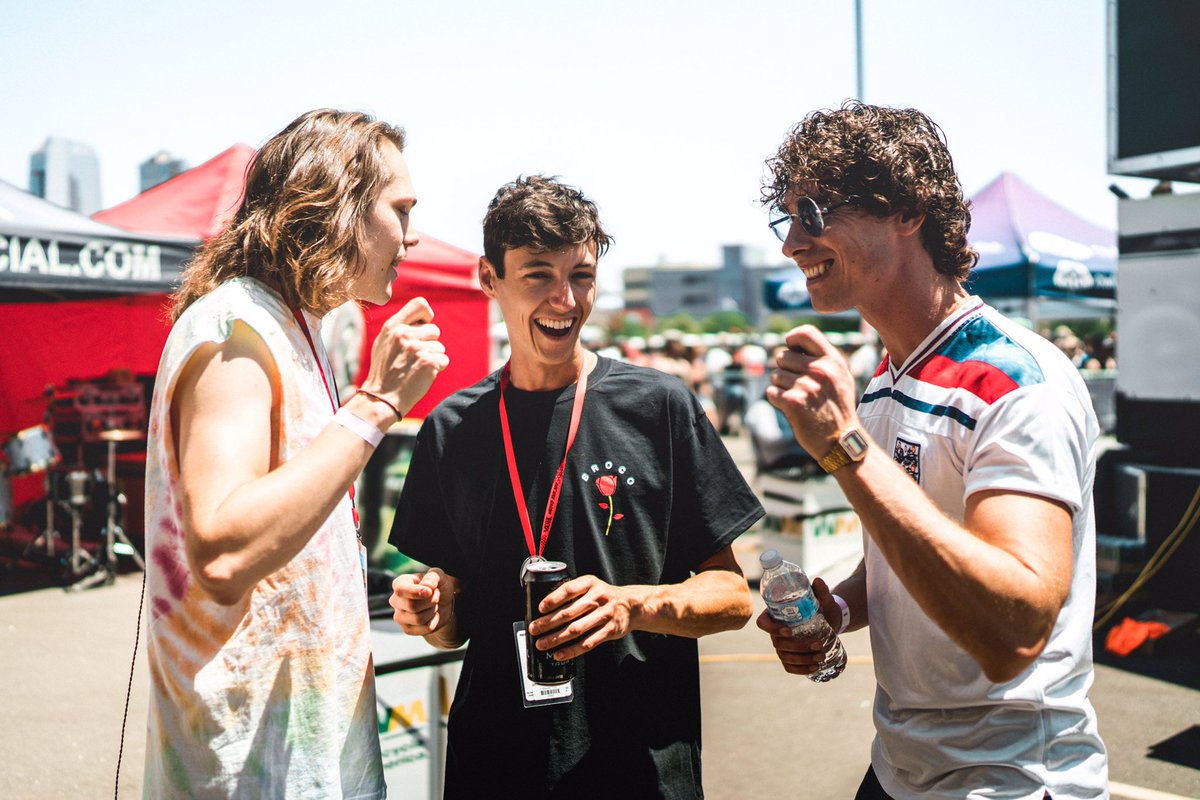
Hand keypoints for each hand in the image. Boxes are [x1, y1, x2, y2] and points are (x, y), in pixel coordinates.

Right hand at [361, 297, 449, 416]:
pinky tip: (421, 375)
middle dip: (430, 344)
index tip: (423, 327)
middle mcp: (404, 334)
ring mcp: (416, 348)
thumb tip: (422, 319)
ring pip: (440, 347)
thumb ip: (400, 327)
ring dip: (432, 358)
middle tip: (414, 358)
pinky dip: (437, 369)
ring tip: (415, 368)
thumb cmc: (384, 370)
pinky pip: (444, 360)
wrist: (382, 398)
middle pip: (434, 330)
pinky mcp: (428, 362)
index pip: (420, 304)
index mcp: (393, 326)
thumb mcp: (383, 342)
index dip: (427, 316)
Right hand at [390, 568, 458, 636]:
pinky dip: (433, 622)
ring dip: (432, 611)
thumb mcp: (439, 576)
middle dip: (430, 601)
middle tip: (436, 596)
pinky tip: (432, 616)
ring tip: (433, 605)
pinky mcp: (407, 629)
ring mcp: (399, 616)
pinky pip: (423, 629)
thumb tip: (427, 586)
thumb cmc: (437, 587)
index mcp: (400, 583)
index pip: (400, 590)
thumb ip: (434, 576)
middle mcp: (395, 600)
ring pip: (418, 619)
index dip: (415, 592)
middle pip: (412, 606)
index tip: (429, 592)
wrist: (443, 604)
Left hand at [527, 574, 633, 659]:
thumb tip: (546, 609)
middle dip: (548, 623)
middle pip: (569, 612)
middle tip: (534, 629)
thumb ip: (574, 593)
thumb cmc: (604, 596)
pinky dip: (572, 650)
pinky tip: (559, 654)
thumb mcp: (592, 586)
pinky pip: (588, 643)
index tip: (540, 608)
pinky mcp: (610, 630)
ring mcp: (606, 615)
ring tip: (542, 644)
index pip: (569, 590)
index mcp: (591, 583)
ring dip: (556, 638)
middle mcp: (599, 597)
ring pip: (576, 629)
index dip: (553, 599)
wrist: (632, 605)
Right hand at [756, 576, 841, 676]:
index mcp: (776, 614)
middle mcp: (775, 631)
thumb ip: (821, 591)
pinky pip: (789, 667)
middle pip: (777, 643)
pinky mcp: (790, 657)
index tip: (789, 631)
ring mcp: (782, 646)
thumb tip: (818, 581)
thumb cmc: (821, 607)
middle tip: (818, 644)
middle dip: (797, 647)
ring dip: (803, 659)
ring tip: (821, 656)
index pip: (763, 623)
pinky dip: (801, 670)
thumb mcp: (822, 598)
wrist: (830, 620)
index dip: (772, 629)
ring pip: (784, 656)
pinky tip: (815, 667)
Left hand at [764, 325, 860, 458]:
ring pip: (775, 375)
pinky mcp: (793, 402)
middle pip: (782, 356)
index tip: (791, 349)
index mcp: (833, 360)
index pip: (805, 332)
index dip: (792, 339)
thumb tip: (791, 343)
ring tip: (799, 399)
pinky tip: (792, 409)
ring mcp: (806, 385)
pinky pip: (771, 392)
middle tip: (798, 386)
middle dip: (784, 370)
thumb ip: (821, 358)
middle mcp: (820, 370)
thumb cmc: (837, 408)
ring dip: (780, 387)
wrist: (841, 442)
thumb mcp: (840, 377)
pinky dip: (777, 400)